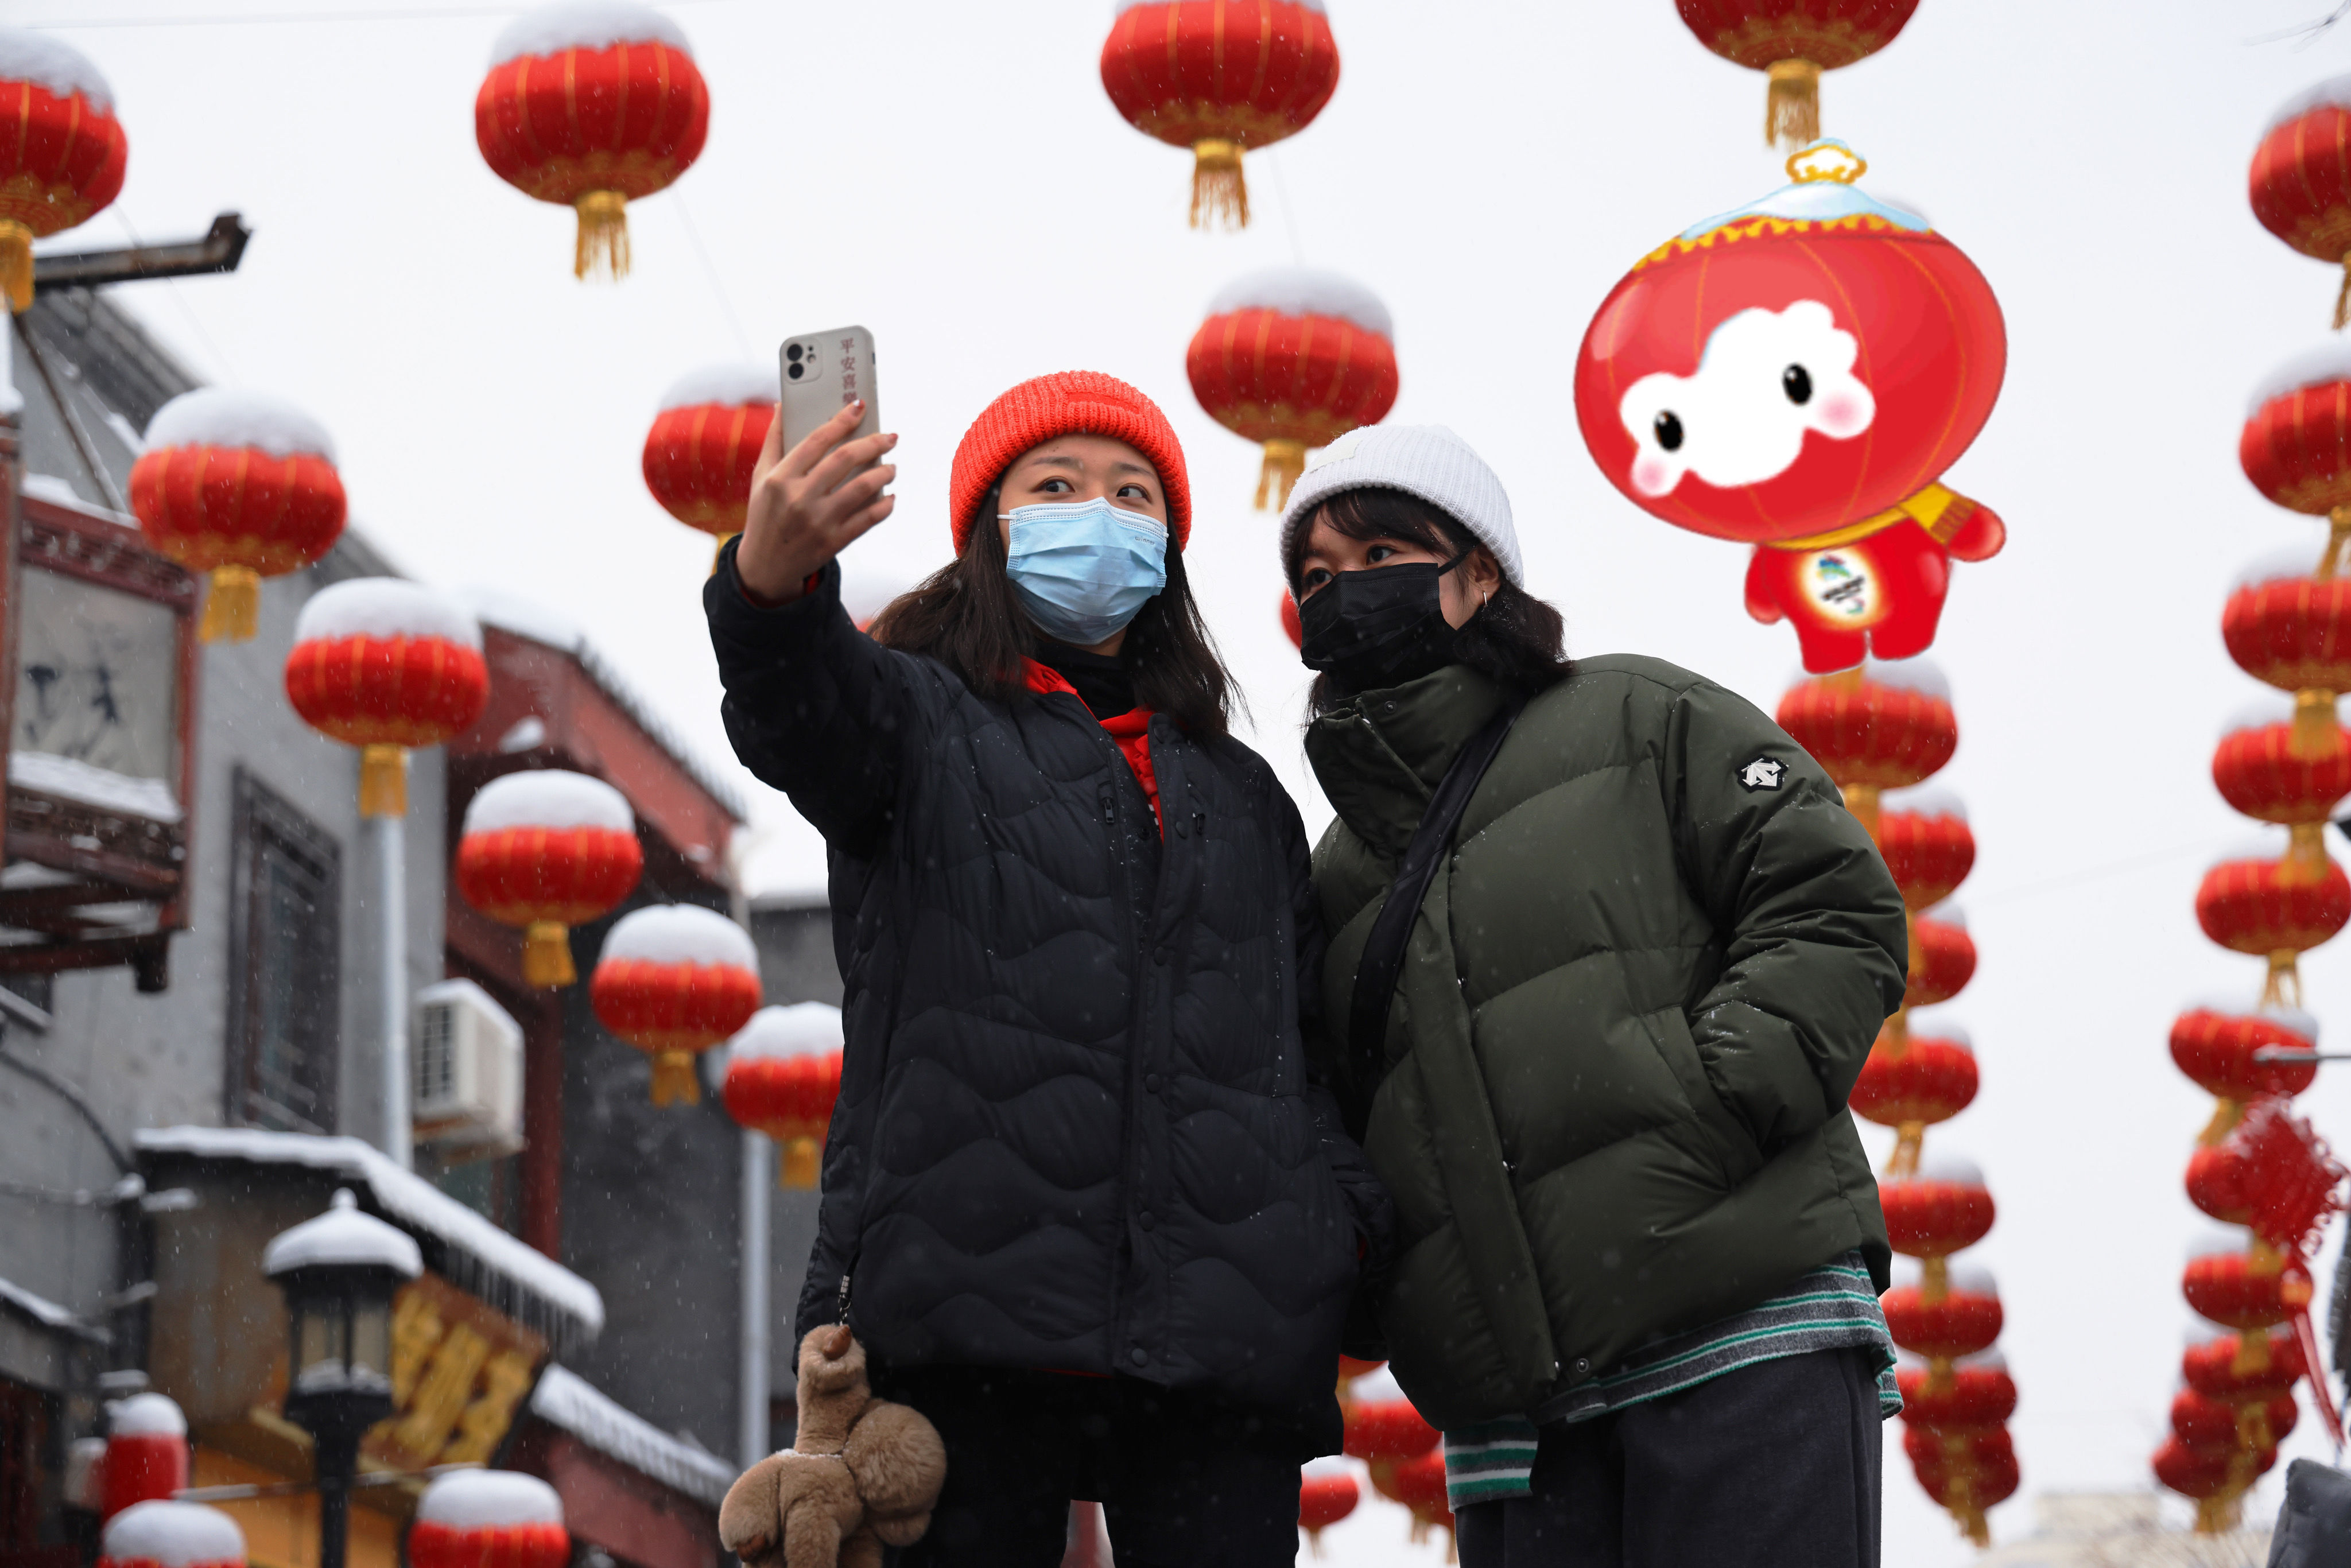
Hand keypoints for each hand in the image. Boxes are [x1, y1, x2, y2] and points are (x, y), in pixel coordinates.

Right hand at [735, 400, 898, 604]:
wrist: (765, 566)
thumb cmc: (765, 513)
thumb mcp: (761, 477)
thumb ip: (773, 440)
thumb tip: (782, 404)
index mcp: (780, 478)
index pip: (817, 440)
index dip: (841, 420)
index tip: (859, 406)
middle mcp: (799, 498)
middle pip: (844, 460)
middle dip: (873, 443)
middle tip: (890, 437)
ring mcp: (818, 522)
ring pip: (861, 489)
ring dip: (883, 474)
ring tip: (892, 467)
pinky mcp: (833, 542)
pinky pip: (867, 520)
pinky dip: (884, 506)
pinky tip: (890, 497)